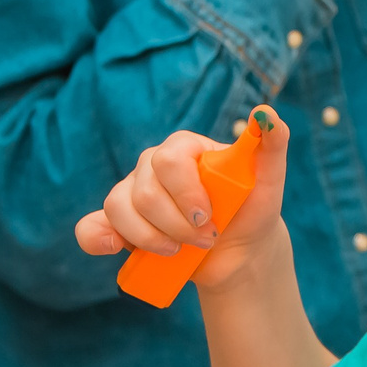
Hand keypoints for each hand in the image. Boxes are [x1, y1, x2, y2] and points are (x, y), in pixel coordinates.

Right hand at [74, 108, 291, 292]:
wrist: (239, 252)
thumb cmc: (252, 211)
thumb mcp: (269, 181)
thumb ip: (272, 146)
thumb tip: (267, 114)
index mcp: (184, 148)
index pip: (169, 160)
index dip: (186, 194)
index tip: (208, 219)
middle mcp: (153, 165)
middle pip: (144, 190)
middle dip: (176, 225)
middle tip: (205, 240)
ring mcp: (134, 193)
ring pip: (119, 208)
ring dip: (151, 239)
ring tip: (180, 251)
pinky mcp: (122, 224)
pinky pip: (94, 226)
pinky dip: (98, 238)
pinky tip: (113, 248)